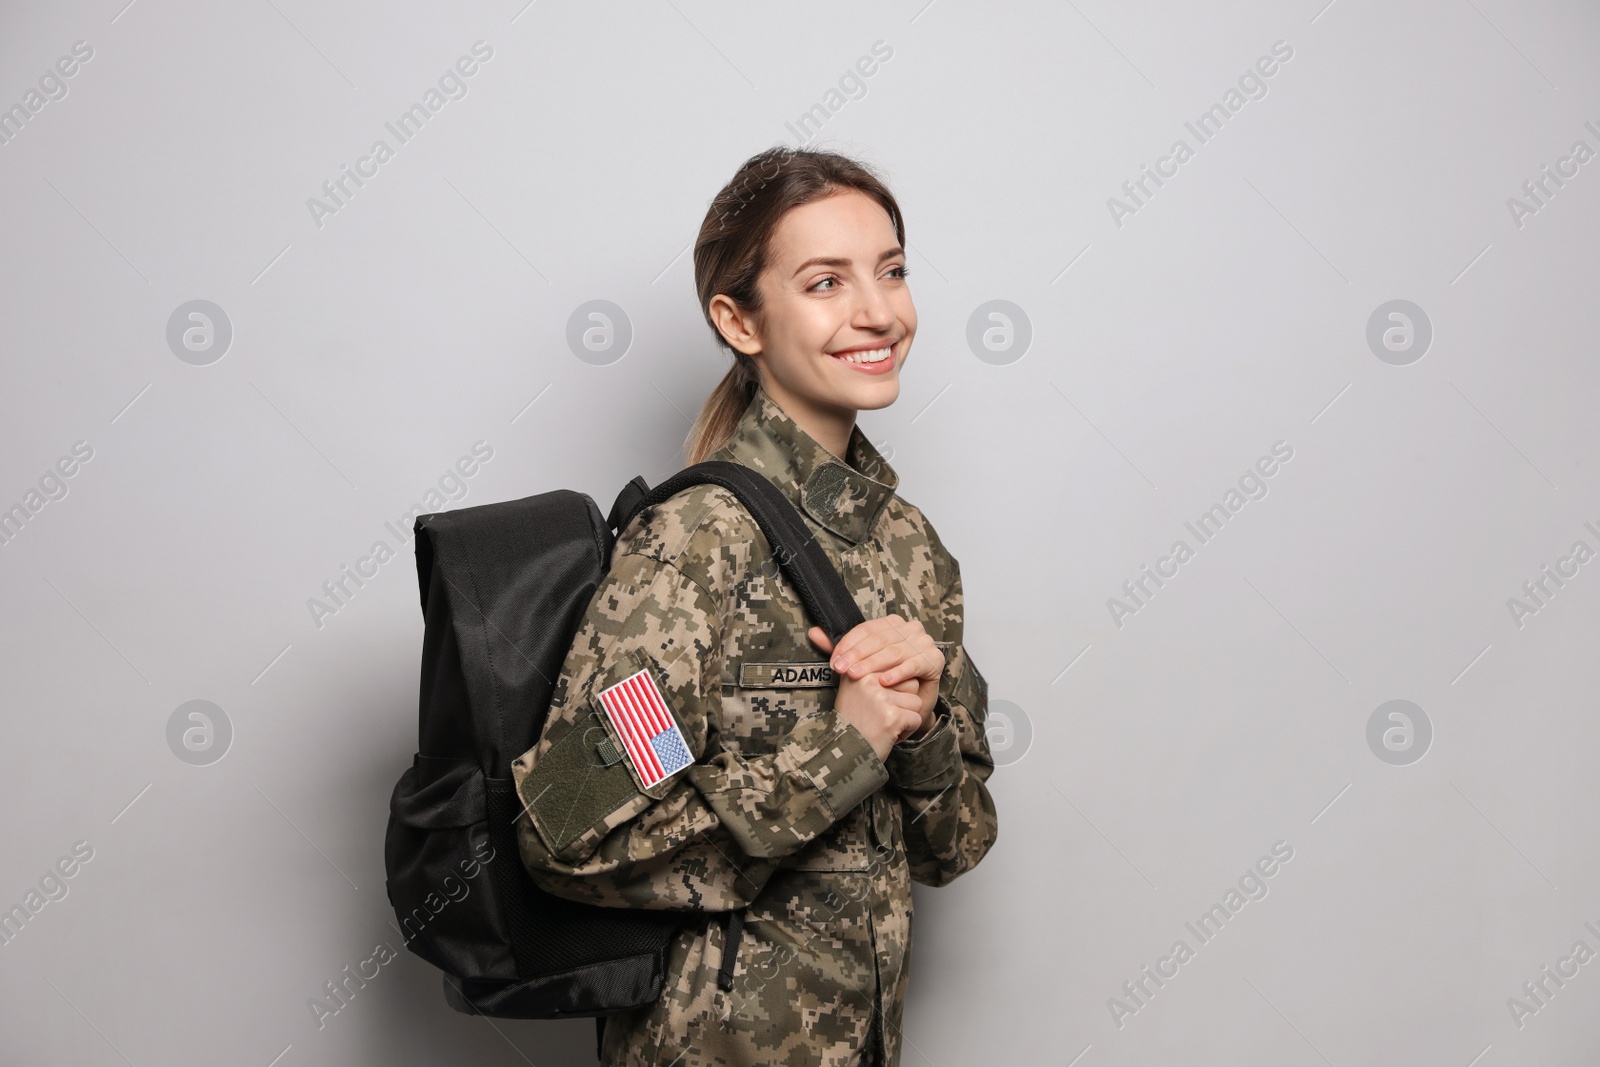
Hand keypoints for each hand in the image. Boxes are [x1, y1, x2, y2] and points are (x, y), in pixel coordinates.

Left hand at [809, 616, 940, 730]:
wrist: (912, 701)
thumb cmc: (886, 679)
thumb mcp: (861, 662)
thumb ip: (841, 648)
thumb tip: (813, 633)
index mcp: (892, 623)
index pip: (867, 629)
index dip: (848, 645)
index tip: (834, 662)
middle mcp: (910, 628)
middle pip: (879, 639)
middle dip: (857, 655)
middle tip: (841, 670)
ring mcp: (924, 642)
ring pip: (893, 651)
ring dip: (873, 664)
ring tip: (857, 676)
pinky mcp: (934, 660)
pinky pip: (913, 665)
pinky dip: (897, 673)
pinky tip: (883, 682)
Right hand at [809, 627, 929, 759]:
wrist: (844, 753)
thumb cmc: (851, 718)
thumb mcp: (848, 684)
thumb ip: (847, 657)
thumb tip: (814, 630)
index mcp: (858, 666)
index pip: (897, 668)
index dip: (892, 689)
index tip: (875, 702)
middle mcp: (867, 678)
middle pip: (909, 682)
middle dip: (900, 701)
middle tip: (877, 714)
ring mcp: (880, 696)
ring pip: (915, 701)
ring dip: (903, 717)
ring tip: (880, 724)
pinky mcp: (891, 715)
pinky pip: (915, 718)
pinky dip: (905, 731)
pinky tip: (886, 734)